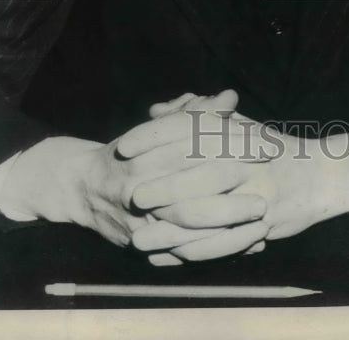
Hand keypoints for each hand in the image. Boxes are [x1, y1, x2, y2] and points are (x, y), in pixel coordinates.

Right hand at [0, 90, 267, 249]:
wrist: (83, 188)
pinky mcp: (142, 244)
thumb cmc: (131, 151)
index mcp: (144, 151)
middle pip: (191, 190)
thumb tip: (230, 97)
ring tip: (262, 222)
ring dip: (228, 227)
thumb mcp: (159, 127)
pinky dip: (218, 249)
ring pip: (188, 225)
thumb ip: (197, 112)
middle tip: (265, 195)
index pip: (194, 145)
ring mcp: (138, 218)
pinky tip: (248, 246)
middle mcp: (139, 186)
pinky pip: (183, 251)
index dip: (232, 146)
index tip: (265, 148)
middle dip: (231, 193)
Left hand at [129, 120, 348, 263]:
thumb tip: (157, 110)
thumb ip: (196, 114)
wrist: (322, 175)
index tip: (124, 147)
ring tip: (139, 236)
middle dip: (159, 185)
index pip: (186, 128)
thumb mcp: (236, 124)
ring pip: (207, 210)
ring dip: (170, 226)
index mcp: (234, 130)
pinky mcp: (263, 220)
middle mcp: (243, 158)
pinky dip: (195, 250)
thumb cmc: (270, 147)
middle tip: (129, 196)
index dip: (153, 136)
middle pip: (194, 170)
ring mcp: (254, 191)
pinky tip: (171, 256)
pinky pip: (225, 239)